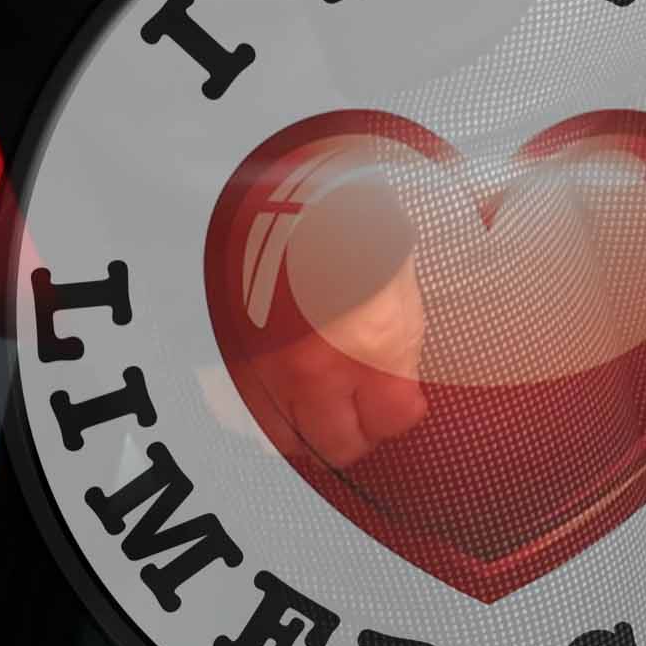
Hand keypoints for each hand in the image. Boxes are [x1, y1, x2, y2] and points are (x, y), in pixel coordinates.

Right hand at [241, 253, 436, 473]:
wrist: (295, 200)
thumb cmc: (358, 231)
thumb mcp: (401, 284)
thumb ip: (401, 341)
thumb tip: (401, 376)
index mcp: (373, 347)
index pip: (391, 421)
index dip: (402, 416)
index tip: (406, 406)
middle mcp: (319, 369)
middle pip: (338, 445)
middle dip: (358, 436)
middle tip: (367, 420)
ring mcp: (273, 368)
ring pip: (290, 438)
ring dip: (311, 430)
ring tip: (327, 412)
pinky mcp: (240, 359)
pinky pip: (252, 411)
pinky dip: (272, 411)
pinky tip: (290, 394)